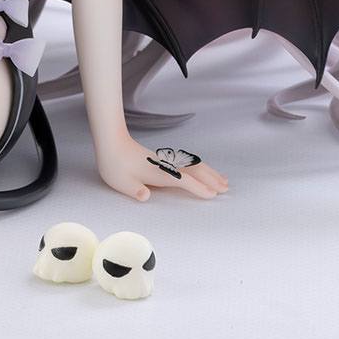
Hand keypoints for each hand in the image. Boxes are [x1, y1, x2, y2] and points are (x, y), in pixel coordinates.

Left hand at [97, 133, 228, 201]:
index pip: (184, 181)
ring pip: (193, 166)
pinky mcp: (163, 159)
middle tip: (227, 188)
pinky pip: (188, 163)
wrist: (111, 143)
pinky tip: (203, 170)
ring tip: (223, 180)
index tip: (214, 195)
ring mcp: (166, 161)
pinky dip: (200, 167)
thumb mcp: (122, 183)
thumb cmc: (115, 165)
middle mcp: (167, 166)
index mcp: (159, 173)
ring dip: (209, 172)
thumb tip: (145, 196)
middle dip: (211, 180)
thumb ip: (135, 190)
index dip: (198, 188)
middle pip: (194, 171)